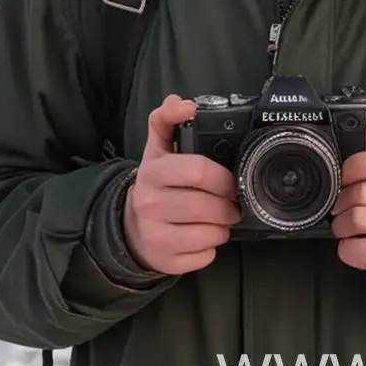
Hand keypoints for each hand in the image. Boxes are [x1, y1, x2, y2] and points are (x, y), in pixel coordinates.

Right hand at [124, 94, 240, 274]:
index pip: (196, 170)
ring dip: (223, 226)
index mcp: (153, 173)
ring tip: (220, 218)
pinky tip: (205, 237)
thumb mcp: (158, 149)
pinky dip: (212, 248)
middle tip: (233, 202)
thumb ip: (167, 119)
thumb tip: (184, 103)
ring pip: (209, 233)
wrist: (132, 226)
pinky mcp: (166, 262)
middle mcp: (150, 205)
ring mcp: (156, 236)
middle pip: (206, 206)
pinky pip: (204, 257)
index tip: (231, 180)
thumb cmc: (156, 183)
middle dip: (228, 205)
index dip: (222, 177)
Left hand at [331, 108, 365, 297]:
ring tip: (347, 227)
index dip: (352, 167)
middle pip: (360, 193)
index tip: (346, 177)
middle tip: (343, 207)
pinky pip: (355, 249)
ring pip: (355, 220)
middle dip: (342, 201)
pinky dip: (346, 249)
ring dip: (341, 226)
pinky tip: (355, 246)